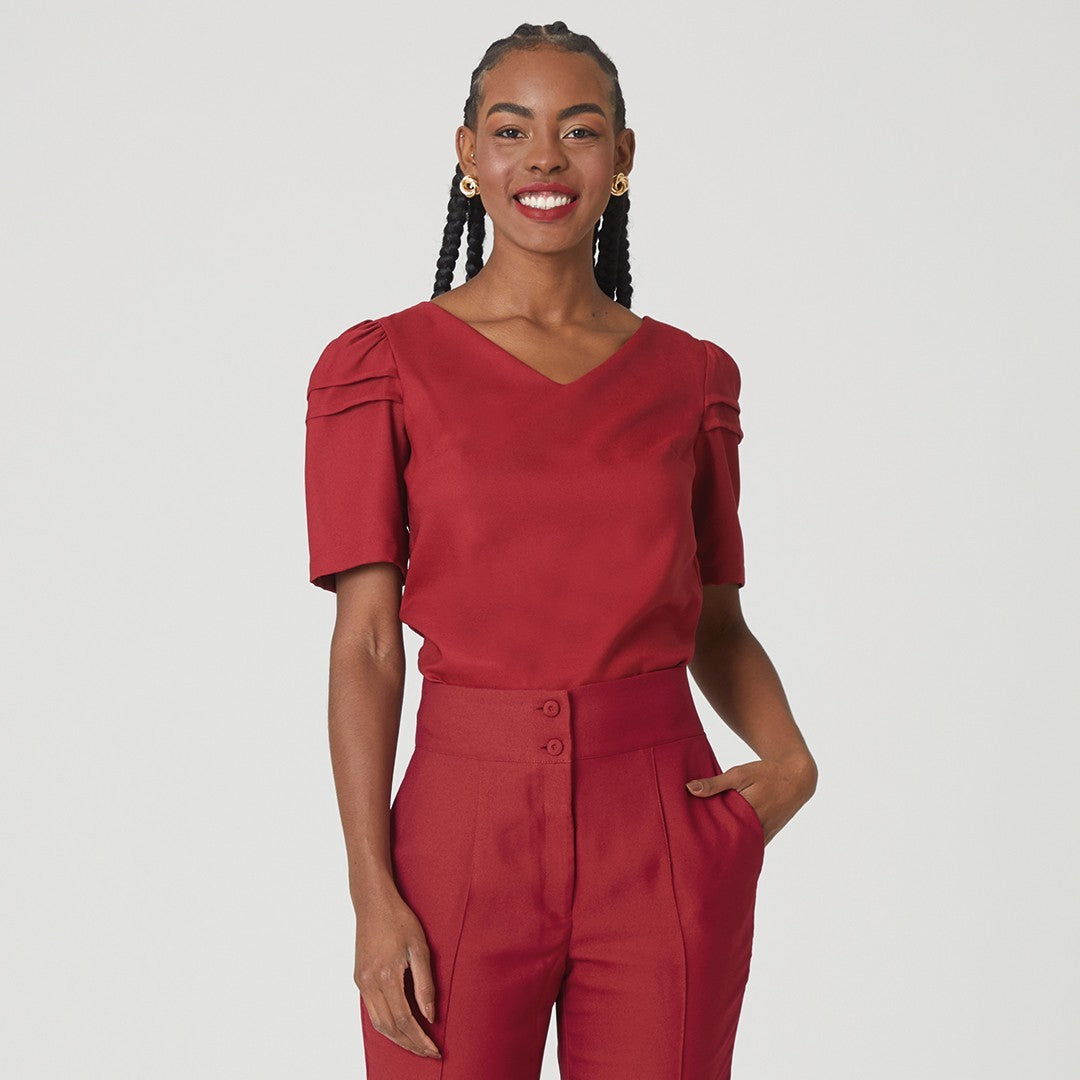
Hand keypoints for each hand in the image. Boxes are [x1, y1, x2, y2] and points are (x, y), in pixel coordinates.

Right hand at [354, 893, 442, 1058]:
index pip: (406, 1020)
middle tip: (428, 1052)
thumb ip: (425, 984)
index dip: (420, 1039)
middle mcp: (370, 983)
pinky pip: (372, 1011)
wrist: (373, 903)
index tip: (435, 1049)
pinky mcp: (359, 979)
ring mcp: (362, 982)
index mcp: (387, 975)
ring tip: (416, 1045)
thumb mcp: (420, 948)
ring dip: (398, 1038)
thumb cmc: (400, 920)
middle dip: (411, 1044)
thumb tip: (430, 1017)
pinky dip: (387, 1024)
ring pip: (378, 1023)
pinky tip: (400, 1026)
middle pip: (391, 1028)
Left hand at [685, 751, 816, 844]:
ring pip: (744, 847)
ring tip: (709, 854)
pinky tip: (729, 848)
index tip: (691, 842)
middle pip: (732, 843)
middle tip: (696, 851)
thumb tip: (689, 788)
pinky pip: (753, 845)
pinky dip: (742, 846)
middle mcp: (758, 827)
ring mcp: (766, 833)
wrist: (796, 777)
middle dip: (716, 847)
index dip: (707, 837)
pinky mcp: (770, 834)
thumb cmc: (765, 773)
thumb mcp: (739, 774)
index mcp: (748, 813)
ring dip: (730, 848)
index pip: (722, 832)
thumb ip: (715, 784)